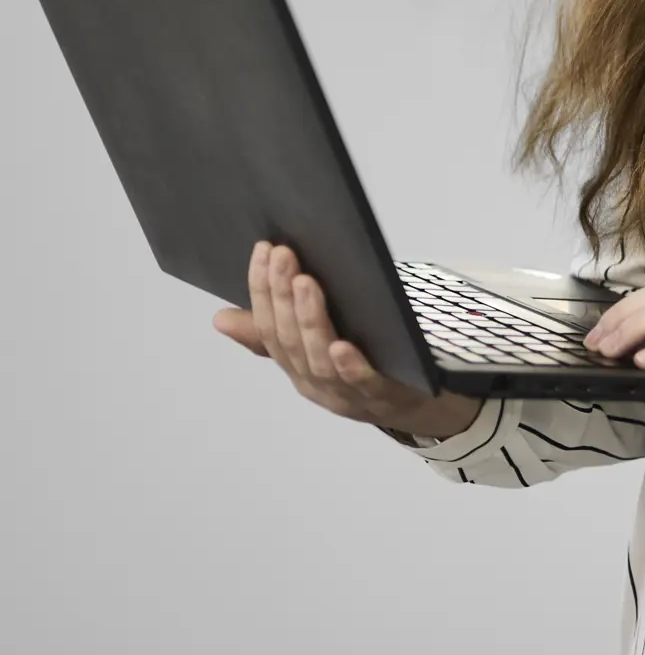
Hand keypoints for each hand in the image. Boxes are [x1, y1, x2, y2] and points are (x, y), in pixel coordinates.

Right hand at [212, 241, 484, 440]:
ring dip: (310, 320)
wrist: (415, 405)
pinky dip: (349, 365)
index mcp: (294, 366)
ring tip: (305, 283)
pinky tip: (342, 345)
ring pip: (318, 359)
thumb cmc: (361, 367)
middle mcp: (313, 382)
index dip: (262, 290)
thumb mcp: (314, 349)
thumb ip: (273, 333)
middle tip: (283, 255)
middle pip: (290, 340)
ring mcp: (345, 393)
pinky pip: (361, 383)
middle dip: (282, 296)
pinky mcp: (381, 397)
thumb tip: (221, 317)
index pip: (268, 327)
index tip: (263, 249)